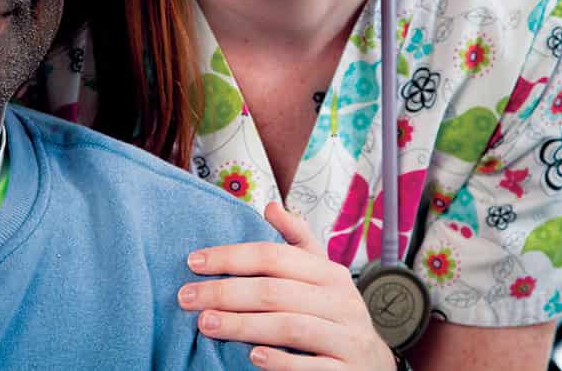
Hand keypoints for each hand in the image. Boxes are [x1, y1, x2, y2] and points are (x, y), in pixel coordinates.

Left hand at [179, 202, 394, 369]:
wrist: (374, 365)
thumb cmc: (335, 313)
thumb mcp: (323, 274)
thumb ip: (297, 241)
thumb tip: (270, 205)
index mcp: (329, 273)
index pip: (274, 256)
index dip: (231, 256)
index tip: (193, 261)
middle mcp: (340, 302)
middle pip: (275, 291)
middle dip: (226, 292)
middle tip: (187, 298)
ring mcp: (346, 338)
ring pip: (289, 327)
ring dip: (243, 325)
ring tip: (206, 324)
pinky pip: (310, 366)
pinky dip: (281, 361)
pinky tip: (253, 357)